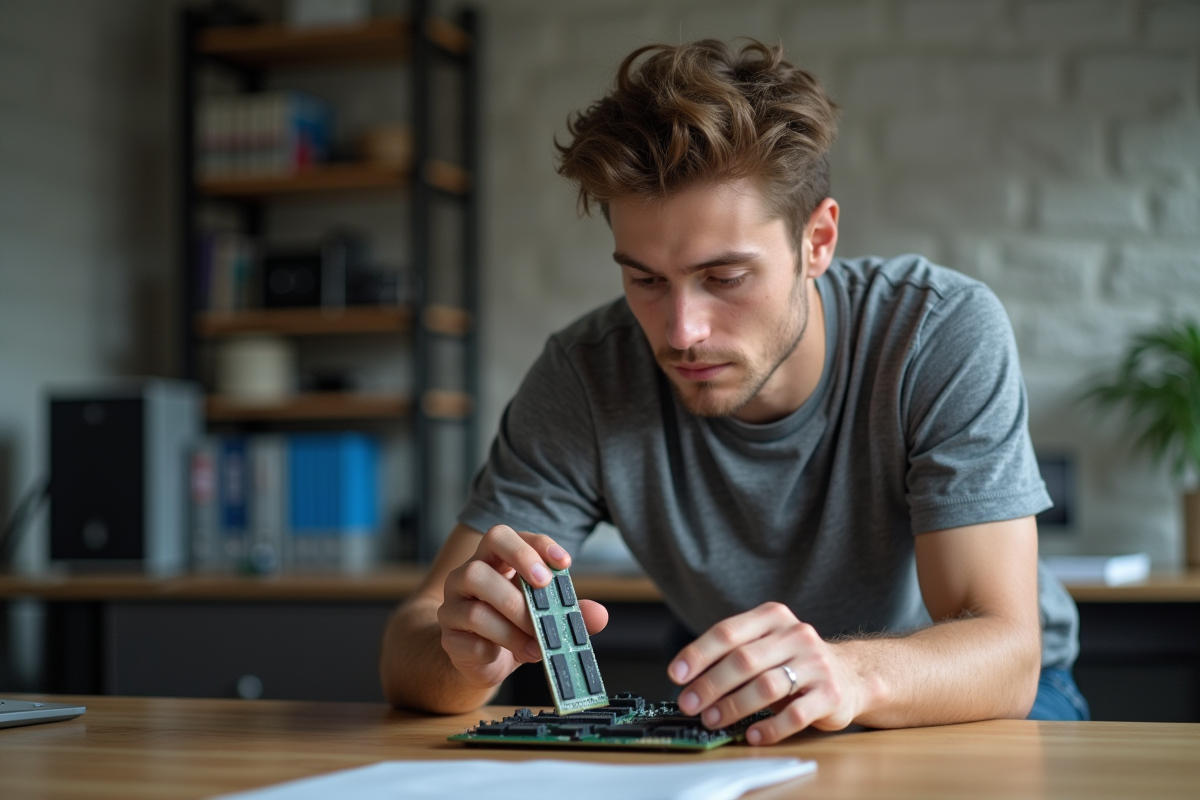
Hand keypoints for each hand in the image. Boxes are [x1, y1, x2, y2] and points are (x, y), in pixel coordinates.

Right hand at [436, 524, 608, 689]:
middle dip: (513, 579)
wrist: (480, 660)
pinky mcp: (449, 639)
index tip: (564, 563)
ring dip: (513, 625)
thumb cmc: (514, 626)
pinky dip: (497, 649)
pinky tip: (514, 656)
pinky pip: (469, 641)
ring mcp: (453, 607)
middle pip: (478, 563)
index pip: (505, 537)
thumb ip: (572, 612)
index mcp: (492, 560)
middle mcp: (466, 577)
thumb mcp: (546, 615)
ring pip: (476, 608)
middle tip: (544, 588)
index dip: (535, 546)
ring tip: (538, 643)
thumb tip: (599, 614)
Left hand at [668, 602, 865, 744]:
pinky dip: (770, 727)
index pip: (728, 632)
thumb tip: (688, 679)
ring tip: (713, 720)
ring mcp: (816, 664)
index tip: (676, 674)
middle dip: (710, 685)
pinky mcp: (831, 694)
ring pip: (766, 686)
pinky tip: (752, 734)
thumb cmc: (794, 661)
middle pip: (743, 660)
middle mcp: (796, 635)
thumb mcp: (766, 645)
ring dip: (734, 706)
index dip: (698, 654)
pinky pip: (795, 714)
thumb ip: (733, 653)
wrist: (851, 675)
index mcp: (773, 617)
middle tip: (689, 704)